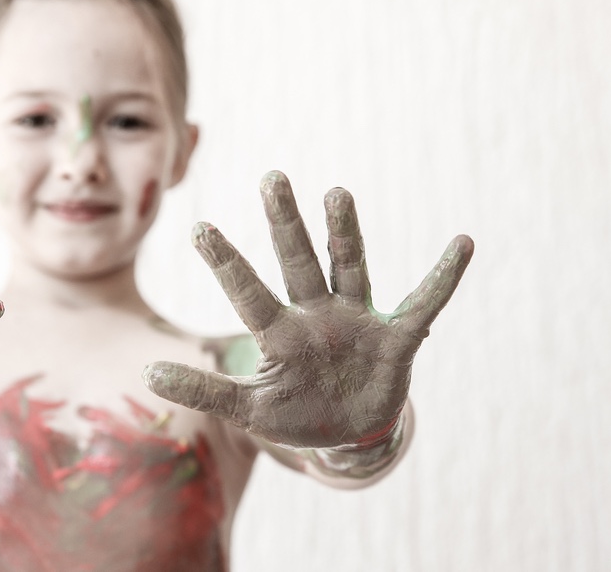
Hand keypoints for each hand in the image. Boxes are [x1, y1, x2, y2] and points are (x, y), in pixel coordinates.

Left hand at [144, 171, 472, 447]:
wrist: (347, 433)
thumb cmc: (293, 412)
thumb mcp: (248, 408)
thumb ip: (203, 390)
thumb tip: (148, 371)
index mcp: (280, 333)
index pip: (248, 292)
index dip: (226, 264)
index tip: (200, 228)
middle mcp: (316, 315)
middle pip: (296, 261)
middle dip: (284, 223)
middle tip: (270, 178)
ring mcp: (356, 322)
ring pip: (349, 268)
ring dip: (345, 234)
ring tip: (336, 193)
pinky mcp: (395, 339)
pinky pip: (423, 304)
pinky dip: (443, 277)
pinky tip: (463, 243)